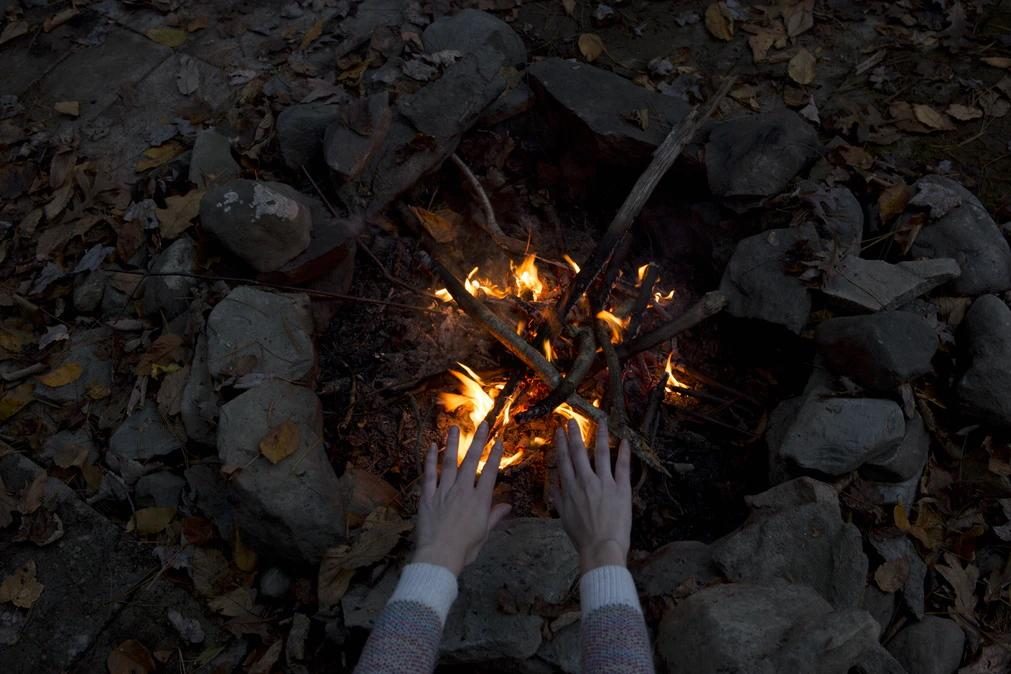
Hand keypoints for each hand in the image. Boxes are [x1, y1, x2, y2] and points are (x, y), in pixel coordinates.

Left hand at [413, 423, 511, 575]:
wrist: (439, 556)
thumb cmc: (464, 549)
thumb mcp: (484, 534)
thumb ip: (494, 516)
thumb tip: (507, 506)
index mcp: (479, 500)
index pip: (489, 472)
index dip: (495, 455)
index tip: (499, 440)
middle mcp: (462, 491)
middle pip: (471, 461)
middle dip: (478, 441)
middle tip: (483, 425)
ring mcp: (444, 491)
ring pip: (449, 462)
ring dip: (452, 444)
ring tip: (454, 428)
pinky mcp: (428, 496)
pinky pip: (429, 474)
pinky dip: (430, 460)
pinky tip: (431, 447)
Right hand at [551, 420, 631, 572]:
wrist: (601, 548)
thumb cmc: (582, 537)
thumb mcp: (564, 518)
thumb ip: (559, 500)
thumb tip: (553, 487)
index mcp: (570, 488)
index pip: (563, 460)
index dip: (560, 444)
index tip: (559, 431)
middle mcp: (585, 481)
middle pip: (578, 452)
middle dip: (574, 434)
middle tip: (572, 420)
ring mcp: (604, 483)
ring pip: (601, 453)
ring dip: (601, 435)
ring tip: (601, 421)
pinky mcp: (621, 489)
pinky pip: (622, 466)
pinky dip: (624, 452)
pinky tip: (625, 441)